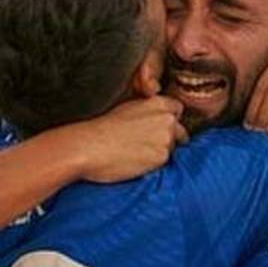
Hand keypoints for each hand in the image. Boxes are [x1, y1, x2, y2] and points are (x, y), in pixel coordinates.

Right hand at [73, 96, 187, 182]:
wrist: (89, 147)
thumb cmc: (101, 128)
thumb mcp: (126, 107)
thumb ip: (148, 110)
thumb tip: (160, 119)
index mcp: (158, 103)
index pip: (177, 110)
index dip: (168, 120)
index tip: (157, 128)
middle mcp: (166, 119)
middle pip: (178, 131)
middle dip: (168, 137)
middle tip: (144, 143)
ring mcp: (166, 138)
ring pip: (171, 148)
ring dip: (159, 151)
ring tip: (136, 153)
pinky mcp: (161, 157)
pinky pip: (163, 162)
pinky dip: (152, 163)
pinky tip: (135, 161)